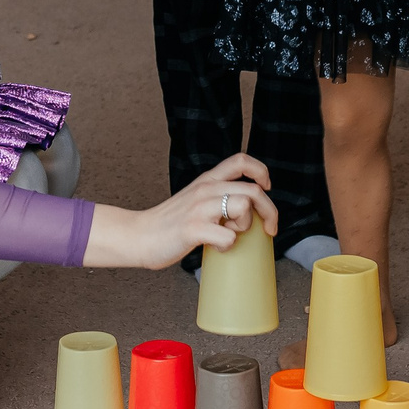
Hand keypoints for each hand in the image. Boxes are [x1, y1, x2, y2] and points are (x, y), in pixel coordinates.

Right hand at [83, 155, 277, 269]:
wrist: (138, 236)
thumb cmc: (169, 223)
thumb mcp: (195, 198)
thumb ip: (216, 196)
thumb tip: (247, 208)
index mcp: (207, 180)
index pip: (241, 160)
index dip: (261, 172)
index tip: (267, 188)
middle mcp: (205, 189)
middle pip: (253, 190)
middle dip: (270, 211)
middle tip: (270, 228)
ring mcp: (199, 208)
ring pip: (243, 206)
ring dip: (245, 225)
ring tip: (231, 233)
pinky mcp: (193, 229)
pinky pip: (228, 237)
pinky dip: (228, 246)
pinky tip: (217, 248)